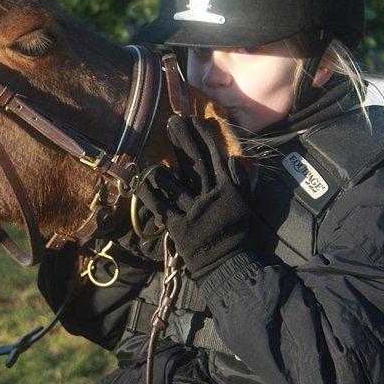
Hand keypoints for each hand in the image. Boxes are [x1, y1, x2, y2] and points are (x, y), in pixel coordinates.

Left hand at [135, 117, 249, 278]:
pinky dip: (151, 196)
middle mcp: (210, 197)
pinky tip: (140, 183)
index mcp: (227, 190)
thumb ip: (238, 181)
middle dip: (184, 141)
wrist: (228, 263)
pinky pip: (162, 209)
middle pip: (195, 165)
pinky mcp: (179, 227)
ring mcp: (193, 212)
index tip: (193, 120)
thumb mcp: (242, 204)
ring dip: (165, 172)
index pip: (213, 158)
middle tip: (173, 122)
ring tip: (154, 159)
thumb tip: (233, 158)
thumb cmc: (236, 233)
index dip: (203, 138)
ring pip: (177, 187)